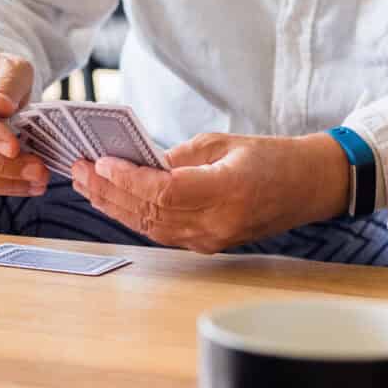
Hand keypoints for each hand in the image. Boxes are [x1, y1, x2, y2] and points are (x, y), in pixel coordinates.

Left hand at [72, 132, 350, 253]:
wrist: (309, 186)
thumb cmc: (271, 157)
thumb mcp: (224, 143)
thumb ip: (178, 157)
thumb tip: (134, 163)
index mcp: (228, 191)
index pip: (165, 192)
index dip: (128, 179)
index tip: (101, 162)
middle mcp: (218, 223)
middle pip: (150, 213)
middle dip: (108, 191)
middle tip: (78, 168)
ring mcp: (212, 239)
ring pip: (150, 227)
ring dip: (113, 205)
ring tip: (84, 183)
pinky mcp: (207, 244)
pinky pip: (161, 232)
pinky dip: (133, 215)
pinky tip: (111, 199)